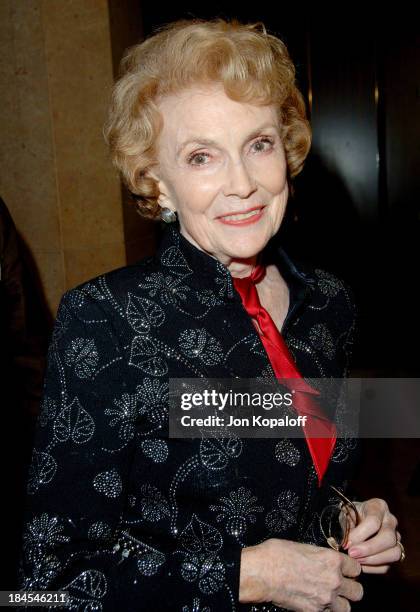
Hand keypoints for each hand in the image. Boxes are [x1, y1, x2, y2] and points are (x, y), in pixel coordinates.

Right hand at [239, 538, 362, 610]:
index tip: (345, 570)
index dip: (350, 569)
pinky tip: (317, 603)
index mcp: (332, 560)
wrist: (262, 572)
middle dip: (350, 588)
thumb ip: (321, 555)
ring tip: (330, 597)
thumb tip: (324, 559)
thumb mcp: (303, 546)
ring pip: (347, 608)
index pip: (357, 568)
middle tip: (341, 585)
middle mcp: (333, 580)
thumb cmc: (277, 554)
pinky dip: (326, 610)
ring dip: (340, 603)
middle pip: (358, 591)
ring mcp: (325, 599)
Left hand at [344, 497, 401, 572]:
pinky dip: (373, 568)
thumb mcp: (343, 514)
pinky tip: (360, 565)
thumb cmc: (347, 516)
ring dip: (373, 560)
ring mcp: (395, 538)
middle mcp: (390, 521)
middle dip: (369, 549)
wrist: (352, 521)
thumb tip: (344, 541)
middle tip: (352, 554)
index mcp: (378, 506)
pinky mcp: (393, 553)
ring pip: (394, 553)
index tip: (346, 543)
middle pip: (388, 538)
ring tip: (356, 561)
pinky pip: (388, 565)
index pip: (374, 521)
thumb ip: (344, 525)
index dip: (360, 534)